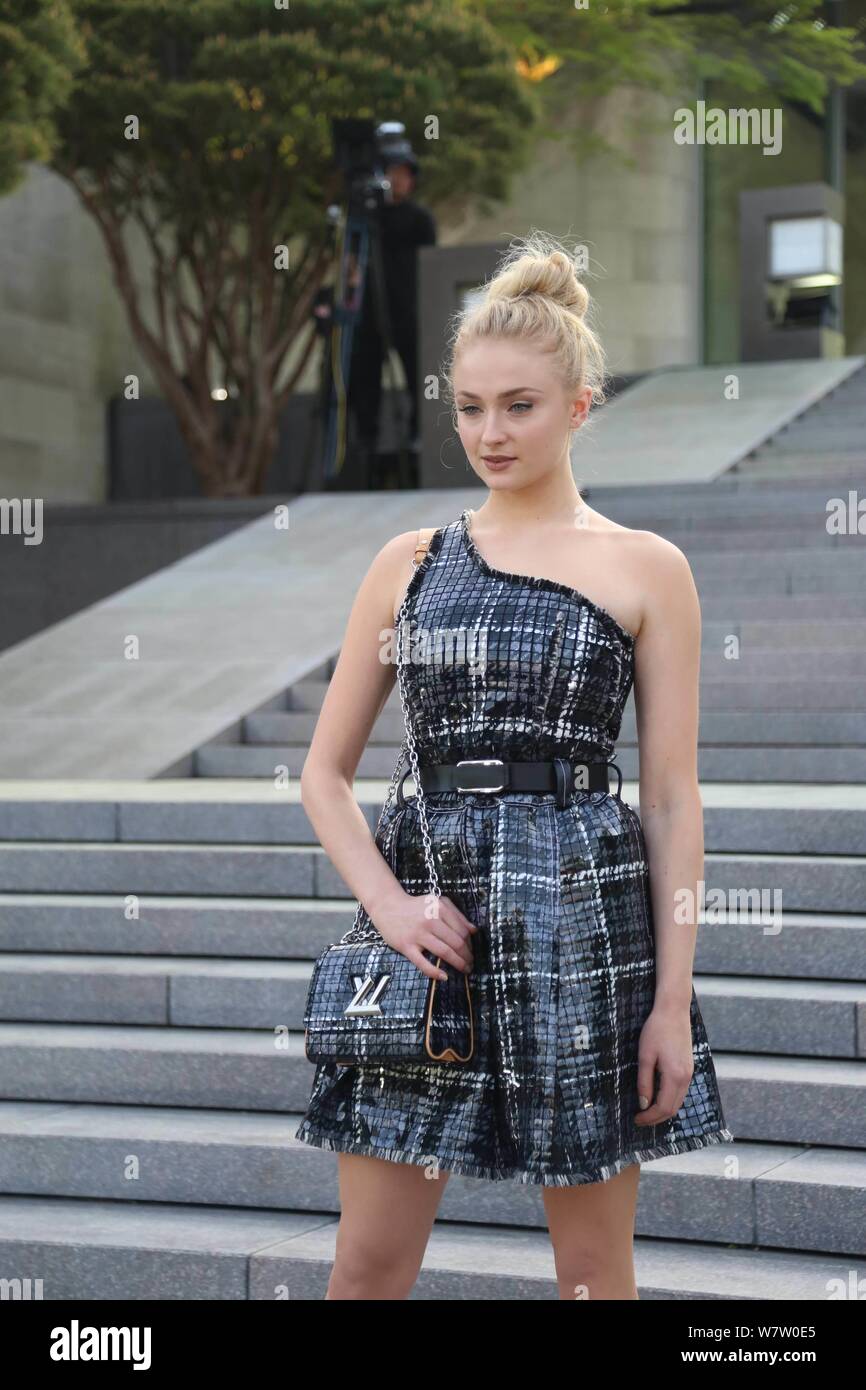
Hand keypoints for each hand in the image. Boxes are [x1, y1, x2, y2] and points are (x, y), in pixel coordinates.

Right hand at [371, 887, 477, 981]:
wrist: (387, 906)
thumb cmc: (415, 907)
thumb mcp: (437, 902)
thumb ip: (456, 914)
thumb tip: (474, 930)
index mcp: (440, 908)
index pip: (462, 930)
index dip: (470, 944)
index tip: (471, 951)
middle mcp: (430, 920)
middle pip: (456, 942)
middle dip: (467, 956)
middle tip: (470, 964)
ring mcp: (418, 934)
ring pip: (445, 952)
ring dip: (458, 964)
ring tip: (464, 969)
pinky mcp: (406, 946)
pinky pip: (423, 963)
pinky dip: (435, 972)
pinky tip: (444, 976)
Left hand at [633, 1004, 693, 1126]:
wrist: (674, 1011)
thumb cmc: (656, 1030)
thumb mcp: (645, 1056)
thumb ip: (644, 1082)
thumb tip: (643, 1105)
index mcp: (674, 1076)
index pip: (663, 1107)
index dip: (649, 1117)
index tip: (636, 1119)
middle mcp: (686, 1078)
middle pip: (673, 1109)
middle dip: (656, 1117)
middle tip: (639, 1119)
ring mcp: (689, 1073)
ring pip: (678, 1101)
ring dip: (663, 1110)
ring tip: (646, 1111)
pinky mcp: (689, 1068)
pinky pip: (681, 1092)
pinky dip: (669, 1100)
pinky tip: (657, 1097)